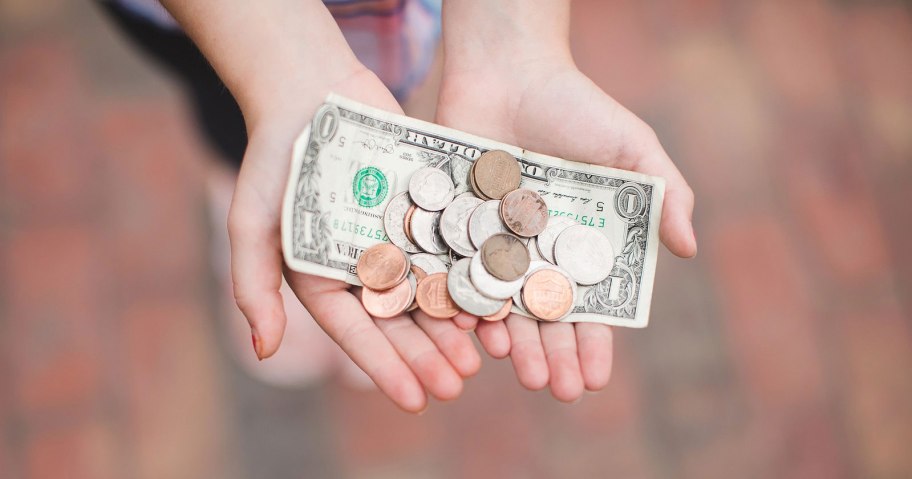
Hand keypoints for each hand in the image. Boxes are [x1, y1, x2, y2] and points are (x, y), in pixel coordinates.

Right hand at [230, 67, 480, 412]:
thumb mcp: (252, 223)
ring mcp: (399, 240)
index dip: (386, 368)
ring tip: (481, 355)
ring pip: (432, 291)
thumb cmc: (273, 159)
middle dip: (428, 355)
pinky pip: (452, 248)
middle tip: (457, 385)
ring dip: (457, 325)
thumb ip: (254, 286)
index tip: (416, 400)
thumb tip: (262, 351)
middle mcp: (365, 267)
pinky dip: (472, 274)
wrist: (312, 91)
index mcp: (325, 279)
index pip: (358, 334)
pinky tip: (496, 297)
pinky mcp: (426, 212)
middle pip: (401, 321)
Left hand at [435, 56, 695, 401]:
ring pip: (500, 305)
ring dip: (511, 343)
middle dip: (552, 356)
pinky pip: (457, 275)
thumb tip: (689, 249)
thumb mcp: (630, 146)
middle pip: (543, 316)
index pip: (587, 307)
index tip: (596, 380)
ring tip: (520, 373)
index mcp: (578, 246)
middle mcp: (535, 254)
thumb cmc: (577, 106)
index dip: (593, 345)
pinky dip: (464, 304)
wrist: (509, 70)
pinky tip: (473, 333)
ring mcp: (492, 245)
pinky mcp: (454, 228)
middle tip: (556, 390)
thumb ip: (662, 193)